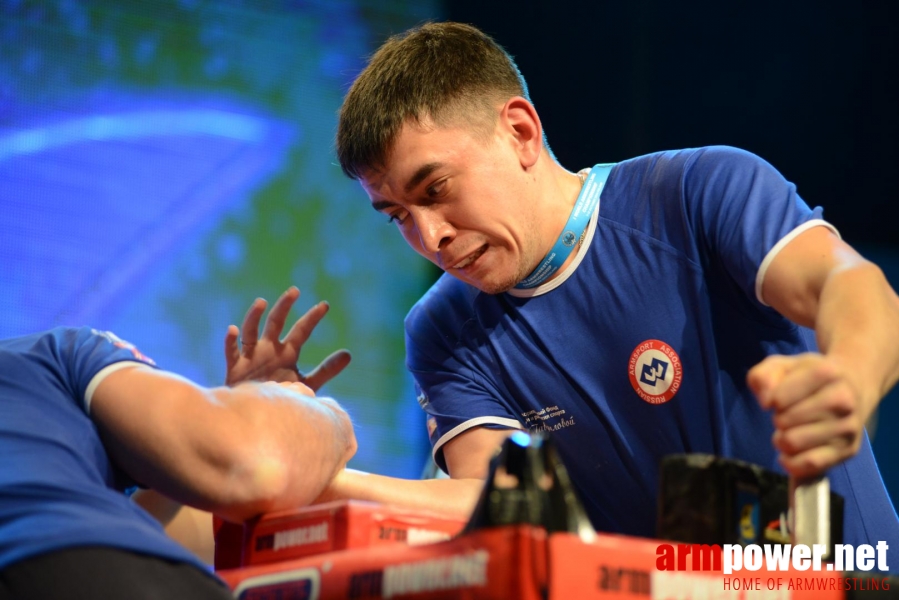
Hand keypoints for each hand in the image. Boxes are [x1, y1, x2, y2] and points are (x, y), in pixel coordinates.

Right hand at [224, 286, 350, 389]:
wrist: (258, 417)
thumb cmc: (281, 396)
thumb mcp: (307, 383)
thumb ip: (326, 370)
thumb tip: (349, 353)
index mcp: (287, 352)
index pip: (302, 330)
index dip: (313, 318)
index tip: (325, 305)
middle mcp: (269, 349)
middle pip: (276, 322)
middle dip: (285, 306)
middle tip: (295, 291)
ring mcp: (251, 357)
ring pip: (251, 331)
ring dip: (254, 316)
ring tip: (262, 302)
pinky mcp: (235, 369)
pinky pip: (231, 352)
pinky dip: (230, 341)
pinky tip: (233, 329)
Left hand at [747, 352, 874, 477]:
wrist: (852, 385)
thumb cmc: (807, 376)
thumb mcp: (781, 366)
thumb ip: (763, 376)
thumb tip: (766, 402)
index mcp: (827, 373)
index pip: (779, 398)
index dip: (770, 400)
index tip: (776, 399)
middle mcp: (843, 400)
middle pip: (785, 422)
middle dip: (778, 419)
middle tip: (786, 415)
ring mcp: (848, 427)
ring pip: (793, 444)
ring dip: (782, 440)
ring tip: (790, 430)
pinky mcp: (849, 450)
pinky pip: (809, 465)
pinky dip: (791, 463)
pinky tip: (789, 453)